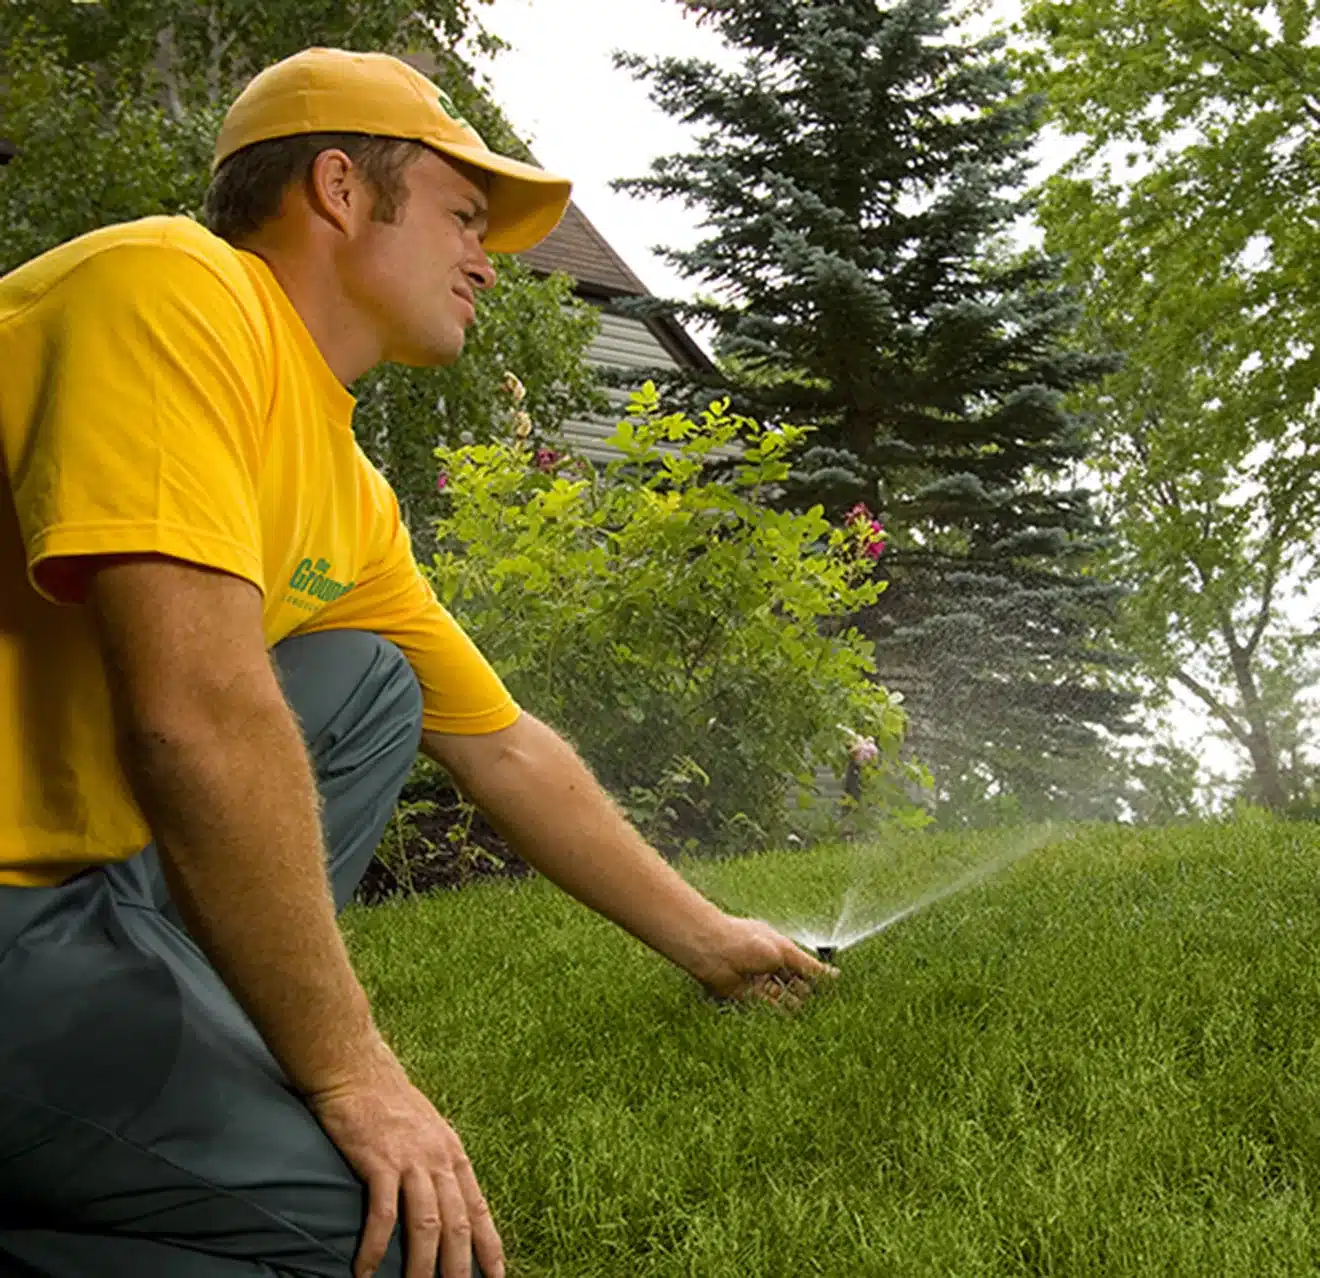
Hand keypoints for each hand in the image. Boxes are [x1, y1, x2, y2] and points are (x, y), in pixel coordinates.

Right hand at [306, 1044, 504, 1277]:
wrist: (358, 1072)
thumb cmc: (390, 1102)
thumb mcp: (428, 1130)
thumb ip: (438, 1163)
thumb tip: (446, 1198)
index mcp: (453, 1154)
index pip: (478, 1208)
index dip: (489, 1245)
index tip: (497, 1275)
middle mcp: (438, 1159)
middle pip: (456, 1224)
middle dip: (459, 1268)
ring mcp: (411, 1161)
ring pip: (426, 1226)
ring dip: (421, 1267)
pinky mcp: (380, 1162)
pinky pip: (383, 1214)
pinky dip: (375, 1247)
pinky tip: (365, 1271)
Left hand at [693, 914, 840, 1012]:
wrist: (713, 952)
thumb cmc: (748, 942)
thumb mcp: (785, 953)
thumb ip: (809, 967)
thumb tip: (835, 975)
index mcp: (778, 947)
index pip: (802, 965)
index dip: (816, 977)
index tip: (833, 992)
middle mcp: (768, 964)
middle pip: (792, 983)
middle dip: (807, 993)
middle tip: (825, 1009)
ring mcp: (757, 980)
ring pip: (781, 997)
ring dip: (794, 1006)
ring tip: (813, 1019)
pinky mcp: (746, 997)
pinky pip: (766, 1008)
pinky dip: (779, 1014)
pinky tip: (793, 1021)